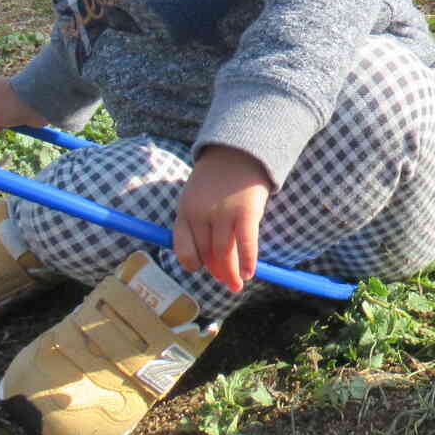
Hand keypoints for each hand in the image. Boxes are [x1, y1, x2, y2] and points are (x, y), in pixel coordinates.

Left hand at [172, 146, 271, 293]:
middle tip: (227, 283)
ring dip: (232, 273)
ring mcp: (223, 213)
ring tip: (238, 284)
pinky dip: (249, 261)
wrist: (239, 149)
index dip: (193, 262)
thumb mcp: (198, 195)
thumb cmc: (219, 177)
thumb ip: (199, 222)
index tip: (202, 269)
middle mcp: (200, 213)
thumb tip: (208, 256)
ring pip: (226, 253)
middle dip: (218, 271)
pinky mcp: (246, 211)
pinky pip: (246, 243)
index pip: (183, 247)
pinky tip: (251, 273)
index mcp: (185, 210)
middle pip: (207, 253)